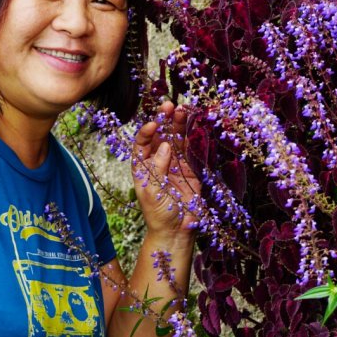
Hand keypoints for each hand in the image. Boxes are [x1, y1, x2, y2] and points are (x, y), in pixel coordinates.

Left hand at [132, 101, 200, 243]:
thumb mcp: (152, 192)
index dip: (147, 132)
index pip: (142, 144)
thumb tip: (165, 146)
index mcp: (142, 166)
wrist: (177, 231)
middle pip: (160, 136)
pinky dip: (193, 136)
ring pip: (176, 139)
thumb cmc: (158, 214)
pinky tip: (194, 123)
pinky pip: (191, 149)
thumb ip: (157, 168)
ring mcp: (175, 163)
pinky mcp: (191, 168)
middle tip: (169, 105)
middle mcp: (158, 161)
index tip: (153, 124)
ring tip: (182, 109)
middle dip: (163, 120)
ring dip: (178, 124)